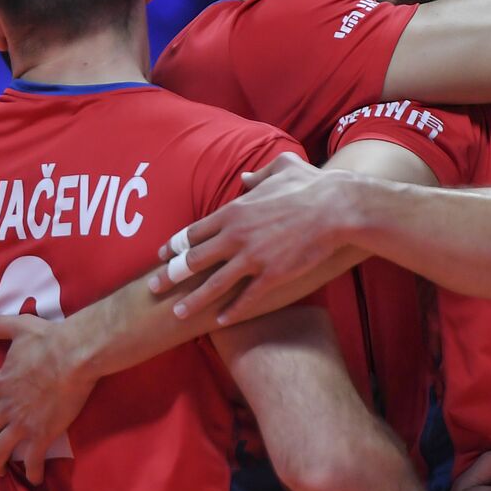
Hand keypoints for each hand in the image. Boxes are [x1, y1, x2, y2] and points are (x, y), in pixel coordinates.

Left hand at [0, 314, 93, 484]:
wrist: (75, 356)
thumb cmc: (50, 340)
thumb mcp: (21, 327)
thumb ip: (0, 326)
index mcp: (0, 383)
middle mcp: (6, 407)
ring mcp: (23, 423)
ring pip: (0, 450)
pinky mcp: (42, 433)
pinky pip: (31, 459)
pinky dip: (31, 472)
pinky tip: (33, 478)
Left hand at [147, 153, 343, 324]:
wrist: (338, 208)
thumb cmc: (312, 186)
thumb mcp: (282, 169)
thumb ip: (259, 174)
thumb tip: (246, 176)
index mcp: (234, 211)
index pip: (194, 232)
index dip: (175, 246)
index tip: (162, 256)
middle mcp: (236, 236)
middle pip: (193, 260)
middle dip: (170, 276)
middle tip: (153, 289)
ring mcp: (253, 258)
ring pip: (213, 285)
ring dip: (193, 301)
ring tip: (178, 313)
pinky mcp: (272, 275)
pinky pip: (246, 298)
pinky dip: (231, 311)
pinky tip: (220, 321)